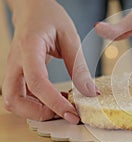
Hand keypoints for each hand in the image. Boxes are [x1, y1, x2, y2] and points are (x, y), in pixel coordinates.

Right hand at [2, 0, 97, 123]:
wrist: (33, 9)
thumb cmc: (50, 17)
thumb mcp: (70, 37)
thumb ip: (78, 66)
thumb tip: (90, 93)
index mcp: (29, 48)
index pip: (36, 81)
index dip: (54, 102)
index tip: (73, 114)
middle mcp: (15, 61)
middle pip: (13, 100)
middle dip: (38, 113)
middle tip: (64, 112)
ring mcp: (14, 69)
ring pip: (14, 101)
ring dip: (36, 111)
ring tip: (62, 105)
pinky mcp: (19, 73)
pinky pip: (22, 96)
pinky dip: (38, 103)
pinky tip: (57, 97)